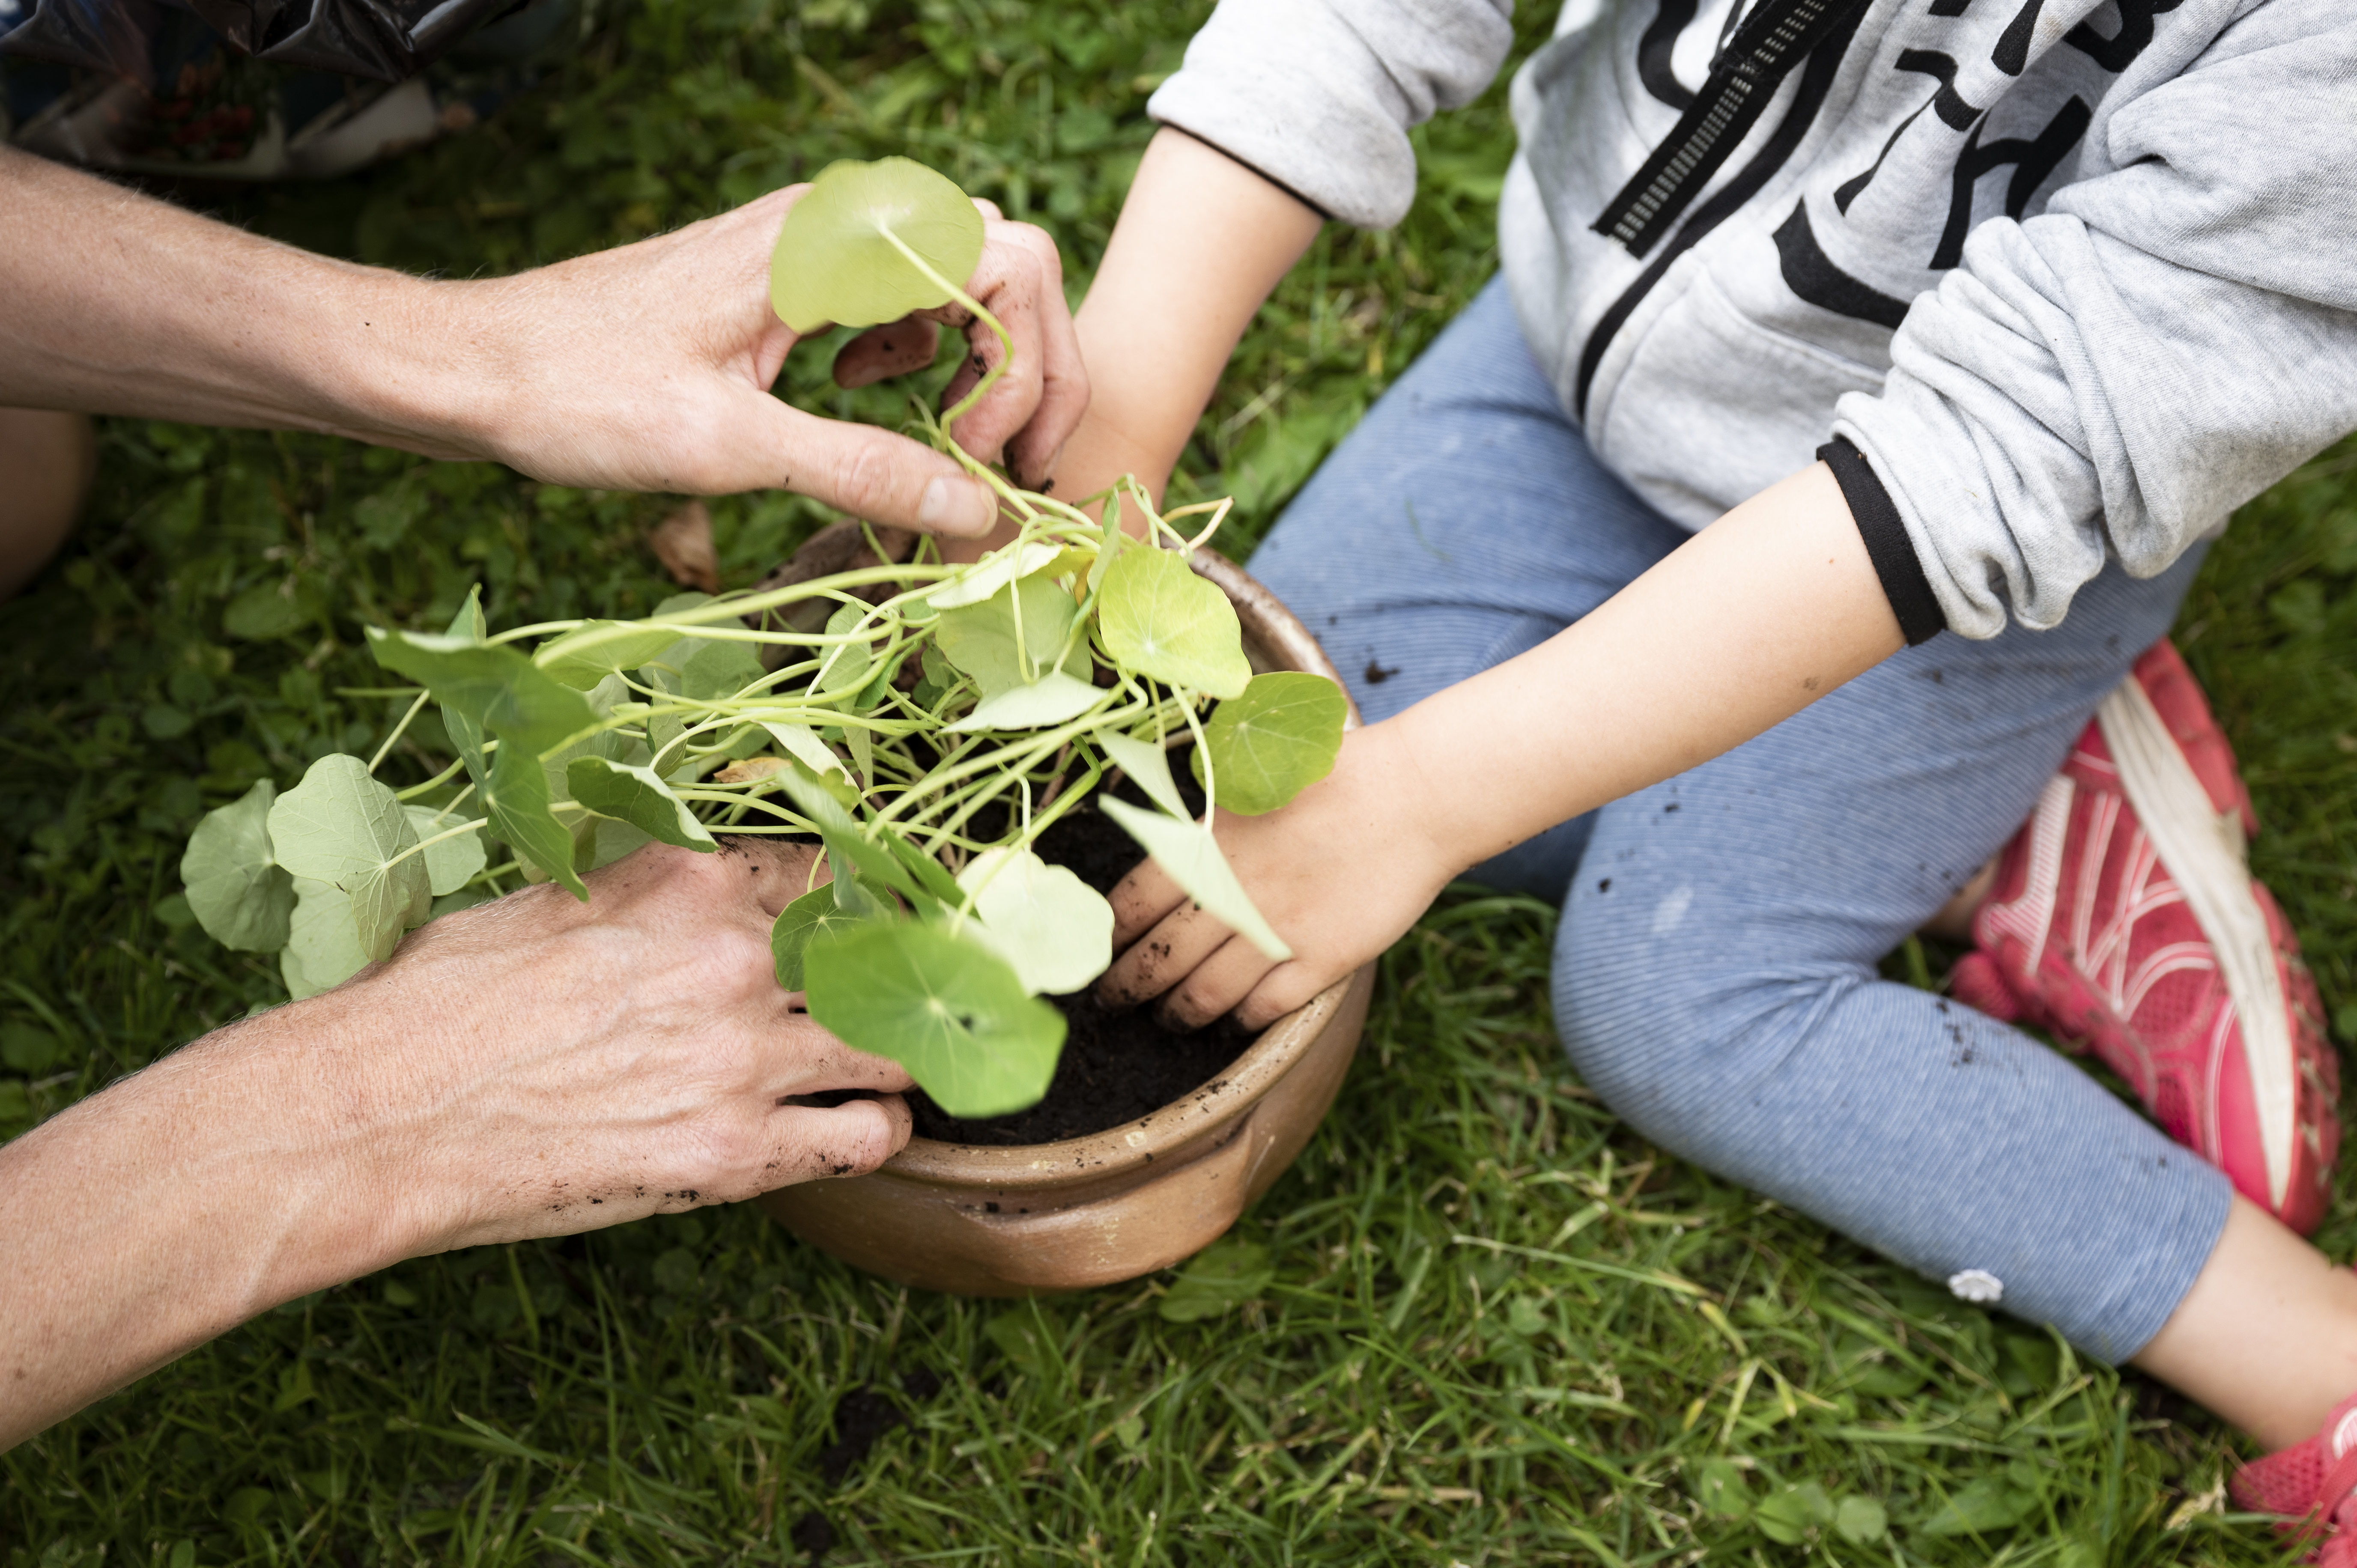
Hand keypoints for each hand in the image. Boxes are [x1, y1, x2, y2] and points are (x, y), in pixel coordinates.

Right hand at [354, 837, 911, 1251]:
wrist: (381, 1112)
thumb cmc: (440, 1005)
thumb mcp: (548, 901)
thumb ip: (642, 893)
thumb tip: (683, 894)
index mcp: (687, 881)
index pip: (825, 872)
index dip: (855, 904)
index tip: (867, 923)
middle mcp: (731, 957)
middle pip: (875, 953)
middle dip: (893, 975)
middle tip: (901, 995)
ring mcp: (743, 1056)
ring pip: (891, 1043)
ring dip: (897, 1053)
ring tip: (888, 1065)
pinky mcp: (736, 1150)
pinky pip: (868, 1137)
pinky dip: (883, 1131)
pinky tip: (868, 1126)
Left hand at [455, 187, 1085, 535]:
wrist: (478, 365)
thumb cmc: (581, 393)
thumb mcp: (731, 448)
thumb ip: (863, 473)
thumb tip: (976, 516)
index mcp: (832, 245)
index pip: (1009, 265)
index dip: (1024, 368)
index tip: (982, 457)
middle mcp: (834, 226)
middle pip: (1004, 262)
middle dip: (1026, 367)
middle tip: (1001, 464)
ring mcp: (814, 245)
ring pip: (958, 278)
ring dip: (979, 362)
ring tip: (949, 441)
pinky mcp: (791, 276)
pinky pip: (898, 293)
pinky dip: (917, 351)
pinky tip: (867, 396)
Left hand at [1096, 725, 1458, 1030]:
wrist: (1411, 794)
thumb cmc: (1332, 776)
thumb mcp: (1249, 781)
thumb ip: (1203, 821)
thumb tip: (1159, 846)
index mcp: (1205, 845)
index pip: (1129, 905)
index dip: (1106, 938)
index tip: (1097, 952)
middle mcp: (1232, 892)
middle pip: (1157, 960)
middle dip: (1127, 988)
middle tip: (1115, 1000)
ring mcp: (1276, 931)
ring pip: (1204, 994)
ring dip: (1178, 1013)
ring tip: (1169, 1018)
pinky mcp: (1322, 959)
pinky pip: (1264, 1008)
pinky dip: (1239, 1020)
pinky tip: (1232, 1020)